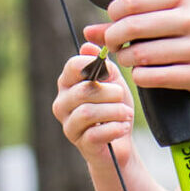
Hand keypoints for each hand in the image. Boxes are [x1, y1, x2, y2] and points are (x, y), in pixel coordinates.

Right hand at [54, 36, 134, 167]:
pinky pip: (96, 133)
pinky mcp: (80, 144)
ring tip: (126, 114)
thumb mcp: (114, 82)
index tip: (112, 74)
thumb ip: (104, 65)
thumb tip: (88, 46)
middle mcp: (62, 103)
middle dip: (110, 92)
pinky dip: (115, 128)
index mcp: (68, 84)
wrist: (121, 143)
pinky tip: (123, 127)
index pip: (73, 66)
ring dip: (114, 111)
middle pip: (84, 90)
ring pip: (88, 112)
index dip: (95, 66)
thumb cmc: (115, 108)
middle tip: (122, 97)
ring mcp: (68, 124)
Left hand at [100, 0, 189, 105]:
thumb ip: (127, 22)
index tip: (114, 26)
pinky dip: (140, 77)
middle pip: (132, 27)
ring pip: (140, 55)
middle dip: (114, 40)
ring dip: (126, 60)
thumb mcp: (165, 20)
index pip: (131, 2)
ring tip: (129, 60)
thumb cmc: (187, 35)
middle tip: (114, 47)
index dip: (113, 17)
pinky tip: (143, 73)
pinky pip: (152, 77)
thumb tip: (89, 32)